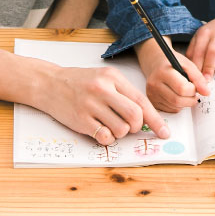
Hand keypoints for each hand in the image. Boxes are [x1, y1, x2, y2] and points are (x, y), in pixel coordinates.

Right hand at [38, 64, 169, 144]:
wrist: (50, 83)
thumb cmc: (80, 82)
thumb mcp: (103, 78)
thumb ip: (123, 94)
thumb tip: (145, 116)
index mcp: (112, 77)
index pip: (141, 101)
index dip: (156, 120)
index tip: (165, 132)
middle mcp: (103, 89)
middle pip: (135, 117)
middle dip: (136, 128)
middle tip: (128, 127)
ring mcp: (91, 105)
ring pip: (121, 129)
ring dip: (119, 133)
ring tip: (108, 125)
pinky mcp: (81, 120)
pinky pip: (105, 137)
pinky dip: (107, 138)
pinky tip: (99, 129)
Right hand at [135, 38, 209, 112]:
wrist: (155, 63)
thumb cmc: (172, 63)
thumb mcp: (186, 64)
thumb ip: (198, 77)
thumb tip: (206, 92)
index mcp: (162, 72)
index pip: (182, 88)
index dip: (193, 89)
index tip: (194, 85)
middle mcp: (154, 84)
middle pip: (178, 100)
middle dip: (190, 98)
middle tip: (193, 91)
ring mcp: (152, 95)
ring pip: (175, 107)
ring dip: (185, 102)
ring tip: (185, 92)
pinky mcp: (153, 102)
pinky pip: (171, 110)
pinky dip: (178, 105)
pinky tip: (177, 95)